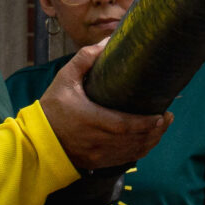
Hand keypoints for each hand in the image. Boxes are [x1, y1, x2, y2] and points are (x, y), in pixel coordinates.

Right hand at [39, 40, 169, 169]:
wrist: (36, 140)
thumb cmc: (51, 108)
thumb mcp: (65, 79)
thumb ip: (85, 59)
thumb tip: (107, 41)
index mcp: (90, 120)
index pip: (125, 126)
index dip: (146, 124)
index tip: (162, 115)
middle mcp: (97, 140)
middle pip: (134, 141)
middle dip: (156, 131)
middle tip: (168, 118)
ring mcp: (98, 155)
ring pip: (132, 152)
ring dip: (151, 142)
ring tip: (162, 127)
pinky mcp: (97, 162)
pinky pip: (124, 160)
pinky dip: (139, 151)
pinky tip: (147, 141)